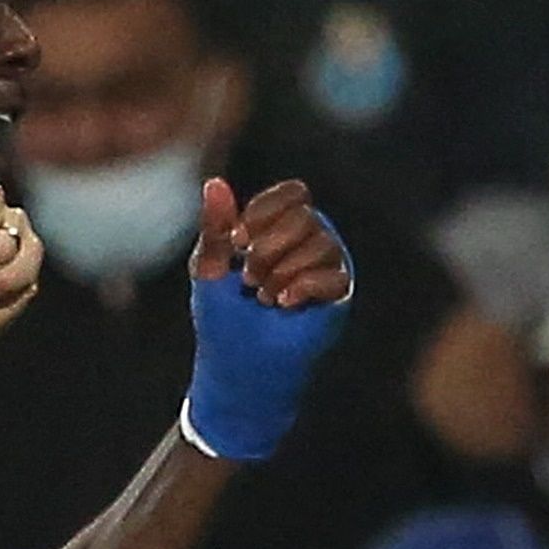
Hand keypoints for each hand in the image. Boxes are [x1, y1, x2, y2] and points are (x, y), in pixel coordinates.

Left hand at [182, 178, 353, 459]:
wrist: (238, 366)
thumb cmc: (223, 319)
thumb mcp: (210, 267)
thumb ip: (215, 226)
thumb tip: (214, 182)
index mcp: (279, 228)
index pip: (293, 194)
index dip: (266, 211)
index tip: (237, 242)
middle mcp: (309, 242)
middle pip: (306, 217)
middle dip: (269, 248)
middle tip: (249, 280)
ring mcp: (327, 268)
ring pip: (322, 244)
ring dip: (283, 271)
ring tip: (264, 298)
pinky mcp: (338, 297)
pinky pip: (334, 275)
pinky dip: (304, 286)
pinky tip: (284, 303)